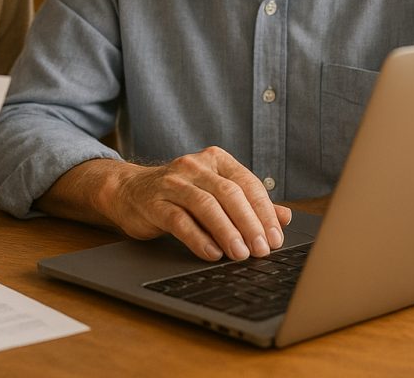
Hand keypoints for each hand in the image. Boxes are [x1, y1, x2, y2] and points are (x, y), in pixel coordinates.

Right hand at [43, 146, 292, 261]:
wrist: (128, 192)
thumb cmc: (179, 195)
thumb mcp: (215, 194)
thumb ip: (249, 204)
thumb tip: (284, 217)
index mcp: (215, 160)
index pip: (247, 183)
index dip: (264, 212)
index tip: (275, 238)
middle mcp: (194, 166)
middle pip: (229, 193)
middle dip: (249, 224)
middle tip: (262, 250)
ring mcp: (172, 182)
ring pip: (206, 205)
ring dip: (228, 232)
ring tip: (241, 255)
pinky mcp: (154, 202)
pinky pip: (180, 220)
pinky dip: (199, 238)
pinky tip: (212, 253)